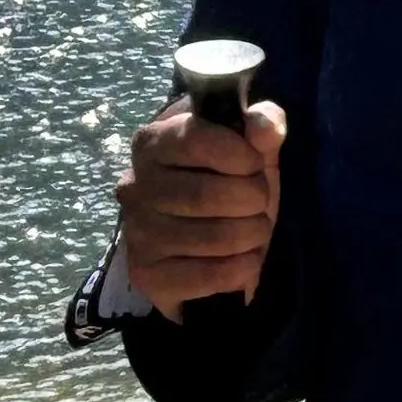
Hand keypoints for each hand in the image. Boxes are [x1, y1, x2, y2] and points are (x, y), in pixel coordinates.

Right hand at [119, 93, 286, 318]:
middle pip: (205, 194)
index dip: (240, 154)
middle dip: (252, 200)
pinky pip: (207, 276)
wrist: (201, 242)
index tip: (256, 165)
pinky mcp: (146, 274)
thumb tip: (266, 127)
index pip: (195, 140)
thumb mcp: (249, 148)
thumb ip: (262, 125)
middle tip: (260, 202)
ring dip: (251, 235)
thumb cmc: (227, 182)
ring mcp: (136, 232)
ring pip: (212, 237)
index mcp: (153, 143)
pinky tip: (246, 259)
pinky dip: (241, 269)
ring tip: (255, 229)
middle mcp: (135, 186)